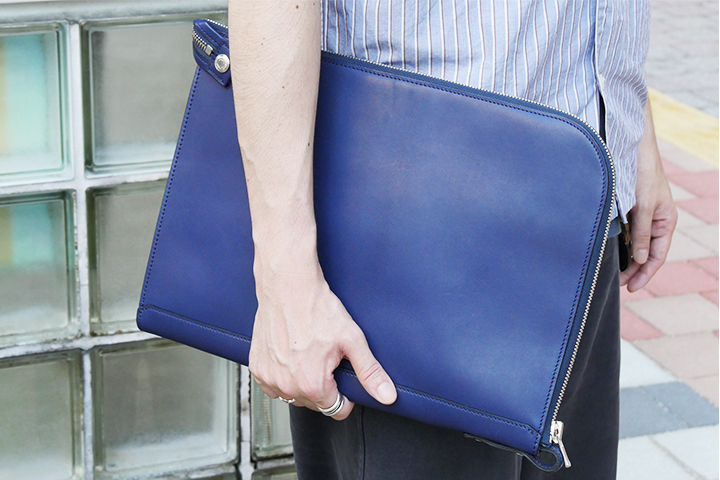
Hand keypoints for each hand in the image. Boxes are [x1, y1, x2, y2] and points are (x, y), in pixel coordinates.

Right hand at [249, 265, 396, 419]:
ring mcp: (269, 378)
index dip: (345, 395)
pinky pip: (274, 385)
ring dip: (303, 383)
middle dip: (324, 386)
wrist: (289, 287)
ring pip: (294, 395)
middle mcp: (287, 386)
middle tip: (325, 357)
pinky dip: (284, 375)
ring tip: (308, 354)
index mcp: (312, 384)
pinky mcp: (257, 368)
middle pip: (315, 404)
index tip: (342, 376)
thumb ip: (370, 372)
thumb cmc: (318, 309)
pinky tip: (292, 355)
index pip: (336, 410)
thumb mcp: (352, 340)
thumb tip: (387, 395)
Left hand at [620, 101, 676, 291]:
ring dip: (627, 259)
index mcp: (665, 222)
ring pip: (636, 244)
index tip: (631, 288)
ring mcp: (643, 216)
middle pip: (646, 254)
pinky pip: (628, 233)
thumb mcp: (643, 206)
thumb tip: (641, 259)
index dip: (645, 274)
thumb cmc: (643, 174)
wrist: (633, 149)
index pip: (657, 256)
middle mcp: (655, 221)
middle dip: (634, 270)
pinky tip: (611, 253)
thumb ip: (642, 233)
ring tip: (613, 274)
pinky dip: (621, 245)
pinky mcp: (631, 210)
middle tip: (618, 285)